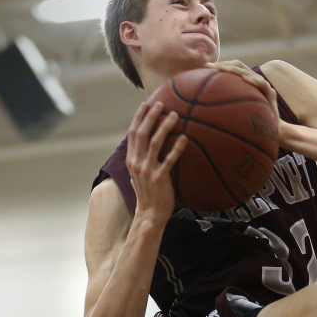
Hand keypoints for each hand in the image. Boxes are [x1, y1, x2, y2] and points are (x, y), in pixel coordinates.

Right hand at [126, 101, 187, 220]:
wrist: (150, 213)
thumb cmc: (148, 193)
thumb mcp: (139, 174)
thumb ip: (141, 158)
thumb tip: (149, 144)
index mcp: (131, 159)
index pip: (132, 133)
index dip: (138, 117)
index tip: (145, 104)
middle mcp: (137, 162)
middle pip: (142, 133)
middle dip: (150, 116)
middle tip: (161, 103)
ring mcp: (147, 170)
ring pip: (154, 143)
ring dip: (164, 127)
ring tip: (175, 115)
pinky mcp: (159, 178)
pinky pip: (169, 160)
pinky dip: (177, 148)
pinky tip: (185, 139)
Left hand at [205, 60, 281, 132]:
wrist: (272, 133)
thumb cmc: (250, 126)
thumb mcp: (233, 114)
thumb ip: (222, 107)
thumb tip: (200, 109)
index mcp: (245, 84)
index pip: (231, 68)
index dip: (219, 66)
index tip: (204, 68)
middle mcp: (253, 81)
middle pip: (239, 66)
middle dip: (224, 64)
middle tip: (210, 67)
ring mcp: (263, 86)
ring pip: (248, 72)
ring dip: (235, 69)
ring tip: (223, 69)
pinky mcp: (271, 93)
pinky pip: (261, 84)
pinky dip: (253, 80)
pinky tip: (244, 79)